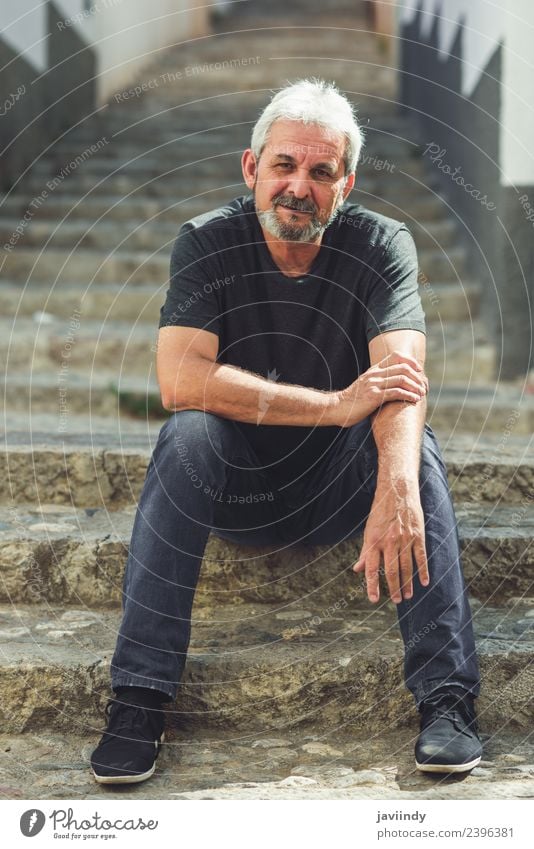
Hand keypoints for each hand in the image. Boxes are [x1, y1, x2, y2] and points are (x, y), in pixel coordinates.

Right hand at [335, 351, 428, 427]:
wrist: (337, 407)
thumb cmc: (353, 400)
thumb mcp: (366, 384)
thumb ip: (379, 380)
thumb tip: (394, 382)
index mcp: (374, 370)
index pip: (396, 356)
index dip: (410, 361)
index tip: (418, 370)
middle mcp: (375, 374)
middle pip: (403, 367)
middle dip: (417, 377)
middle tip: (423, 386)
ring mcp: (374, 384)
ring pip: (401, 379)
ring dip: (415, 387)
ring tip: (421, 394)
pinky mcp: (374, 396)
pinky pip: (396, 392)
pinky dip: (408, 395)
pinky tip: (414, 400)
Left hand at [352, 481, 428, 603]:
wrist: (397, 491)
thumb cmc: (381, 513)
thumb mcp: (369, 531)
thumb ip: (365, 552)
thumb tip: (357, 569)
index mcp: (374, 541)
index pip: (372, 568)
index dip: (372, 585)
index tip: (373, 599)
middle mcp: (389, 541)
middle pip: (391, 571)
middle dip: (393, 588)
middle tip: (396, 601)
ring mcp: (404, 539)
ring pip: (406, 566)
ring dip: (407, 583)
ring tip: (407, 596)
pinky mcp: (418, 535)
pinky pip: (421, 557)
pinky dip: (423, 570)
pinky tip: (424, 582)